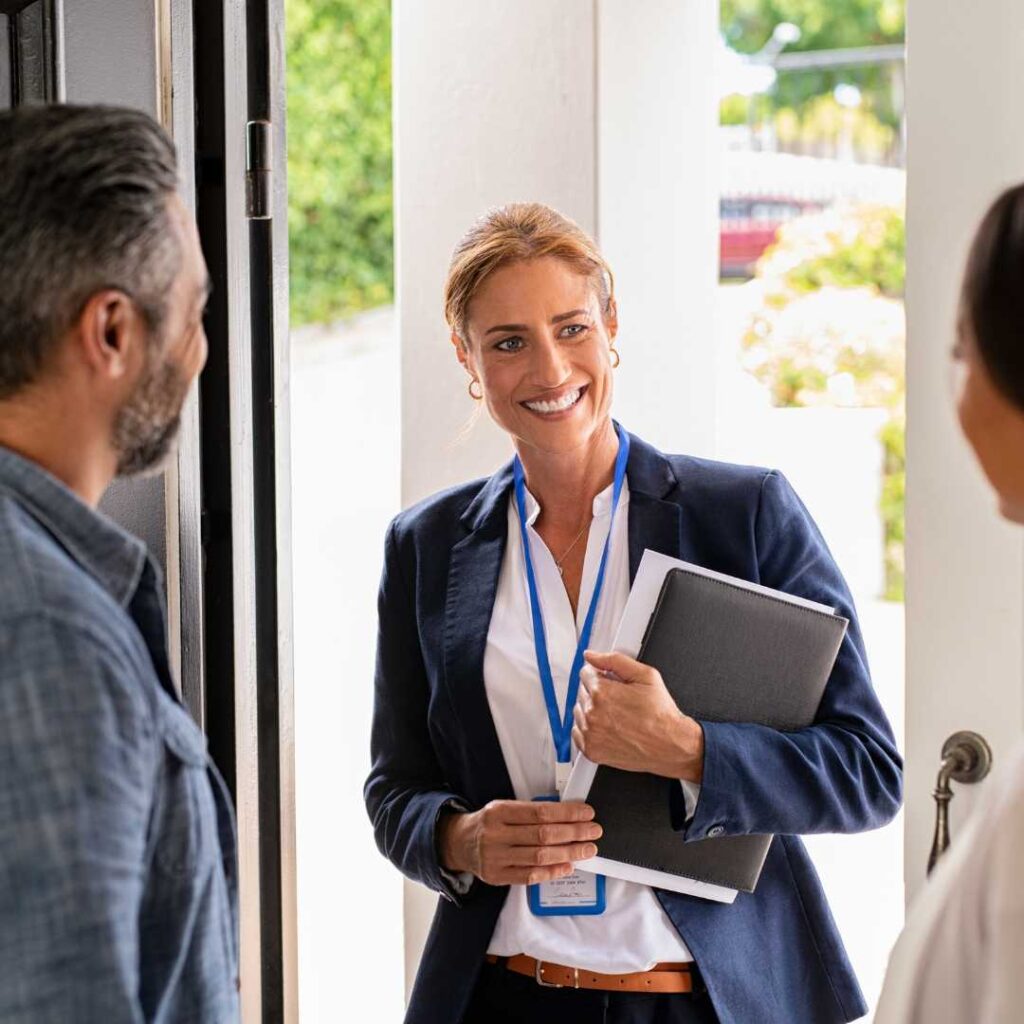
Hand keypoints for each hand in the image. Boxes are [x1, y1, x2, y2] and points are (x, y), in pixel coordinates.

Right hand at [438, 800, 601, 885]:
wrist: (460, 843)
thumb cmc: (489, 823)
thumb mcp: (503, 808)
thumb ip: (530, 812)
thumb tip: (568, 815)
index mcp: (499, 812)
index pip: (540, 812)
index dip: (567, 813)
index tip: (587, 813)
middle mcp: (496, 835)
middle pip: (543, 835)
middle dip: (574, 833)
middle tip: (594, 831)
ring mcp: (496, 858)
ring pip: (539, 857)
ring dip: (569, 853)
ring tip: (587, 849)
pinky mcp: (498, 877)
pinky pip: (530, 876)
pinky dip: (552, 872)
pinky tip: (568, 866)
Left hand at [572, 650, 704, 781]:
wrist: (670, 745)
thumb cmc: (661, 714)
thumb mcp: (645, 676)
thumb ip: (614, 660)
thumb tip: (592, 655)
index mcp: (602, 693)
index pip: (585, 673)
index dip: (601, 674)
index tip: (611, 682)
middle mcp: (592, 714)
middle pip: (581, 691)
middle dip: (597, 691)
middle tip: (618, 700)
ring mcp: (590, 734)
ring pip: (579, 711)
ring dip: (591, 710)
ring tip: (615, 715)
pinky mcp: (591, 751)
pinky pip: (578, 732)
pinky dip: (588, 729)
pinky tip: (607, 728)